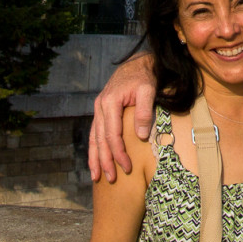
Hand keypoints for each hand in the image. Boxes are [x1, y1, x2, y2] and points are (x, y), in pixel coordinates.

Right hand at [88, 52, 157, 182]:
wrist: (137, 63)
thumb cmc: (144, 77)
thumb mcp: (148, 90)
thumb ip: (144, 111)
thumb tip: (141, 136)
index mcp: (110, 102)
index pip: (112, 134)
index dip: (118, 153)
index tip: (126, 167)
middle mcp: (100, 107)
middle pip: (100, 139)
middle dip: (105, 161)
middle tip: (111, 179)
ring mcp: (98, 109)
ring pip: (94, 138)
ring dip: (95, 158)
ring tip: (96, 176)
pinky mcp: (101, 111)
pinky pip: (95, 132)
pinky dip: (94, 148)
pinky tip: (95, 160)